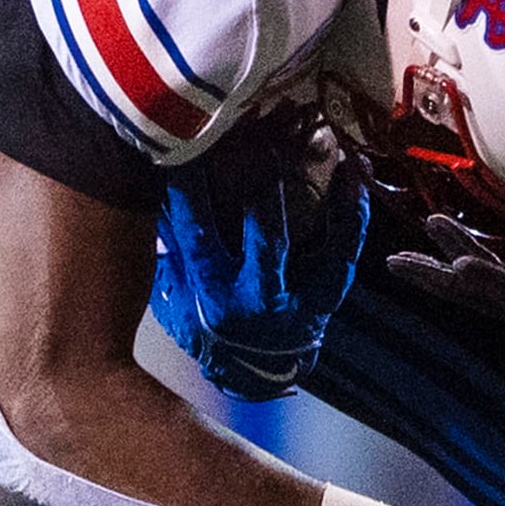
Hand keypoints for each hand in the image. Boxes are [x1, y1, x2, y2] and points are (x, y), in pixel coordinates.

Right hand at [147, 107, 369, 398]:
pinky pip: (346, 248)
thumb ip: (167, 248)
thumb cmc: (207, 326)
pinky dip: (353, 208)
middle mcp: (254, 300)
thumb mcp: (175, 295)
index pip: (197, 232)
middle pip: (262, 233)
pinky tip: (356, 169)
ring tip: (317, 138)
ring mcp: (296, 299)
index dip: (191, 186)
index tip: (187, 143)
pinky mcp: (327, 295)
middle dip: (263, 181)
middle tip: (263, 132)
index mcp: (210, 295)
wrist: (255, 373)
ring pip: (310, 239)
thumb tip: (148, 191)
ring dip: (314, 187)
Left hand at [384, 199, 504, 334]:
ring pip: (466, 285)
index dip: (495, 282)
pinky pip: (464, 269)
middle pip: (483, 294)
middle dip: (445, 280)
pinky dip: (436, 261)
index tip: (465, 265)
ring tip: (395, 262)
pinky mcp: (503, 272)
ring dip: (431, 272)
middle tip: (407, 263)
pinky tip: (405, 256)